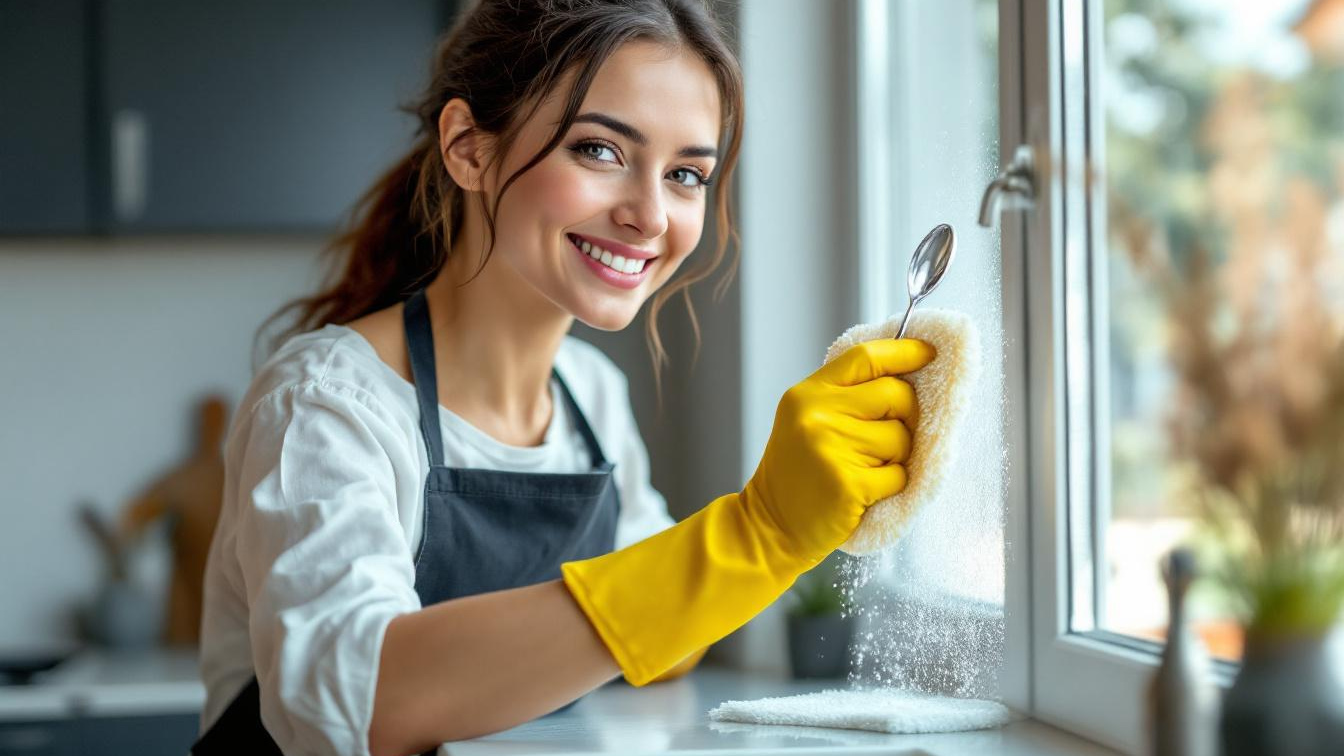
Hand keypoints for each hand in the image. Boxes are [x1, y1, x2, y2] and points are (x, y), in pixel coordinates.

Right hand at [742, 338, 934, 563]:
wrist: (770, 525)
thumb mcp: (806, 420)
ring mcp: (831, 447)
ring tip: (864, 470)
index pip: (866, 357)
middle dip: (905, 417)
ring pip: (901, 438)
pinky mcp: (848, 483)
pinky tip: (866, 492)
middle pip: (895, 394)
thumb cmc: (798, 473)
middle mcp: (817, 414)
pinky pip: (899, 475)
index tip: (929, 353)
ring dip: (896, 458)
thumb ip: (845, 396)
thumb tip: (906, 378)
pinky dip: (892, 486)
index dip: (904, 352)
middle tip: (885, 439)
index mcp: (808, 394)